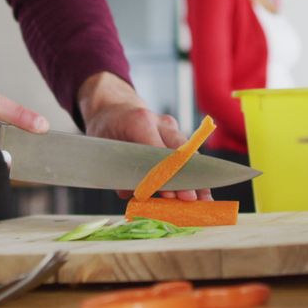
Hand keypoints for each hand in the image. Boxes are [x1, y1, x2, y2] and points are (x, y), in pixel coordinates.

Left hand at [78, 72, 213, 201]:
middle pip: (181, 153)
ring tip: (204, 199)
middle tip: (194, 201)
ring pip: (188, 154)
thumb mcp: (102, 149)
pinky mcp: (175, 133)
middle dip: (188, 179)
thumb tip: (134, 196)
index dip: (167, 176)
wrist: (114, 106)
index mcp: (140, 122)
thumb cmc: (105, 128)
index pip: (159, 153)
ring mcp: (170, 127)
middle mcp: (161, 122)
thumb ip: (119, 174)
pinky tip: (200, 191)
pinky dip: (191, 173)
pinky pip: (186, 154)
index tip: (175, 196)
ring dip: (196, 178)